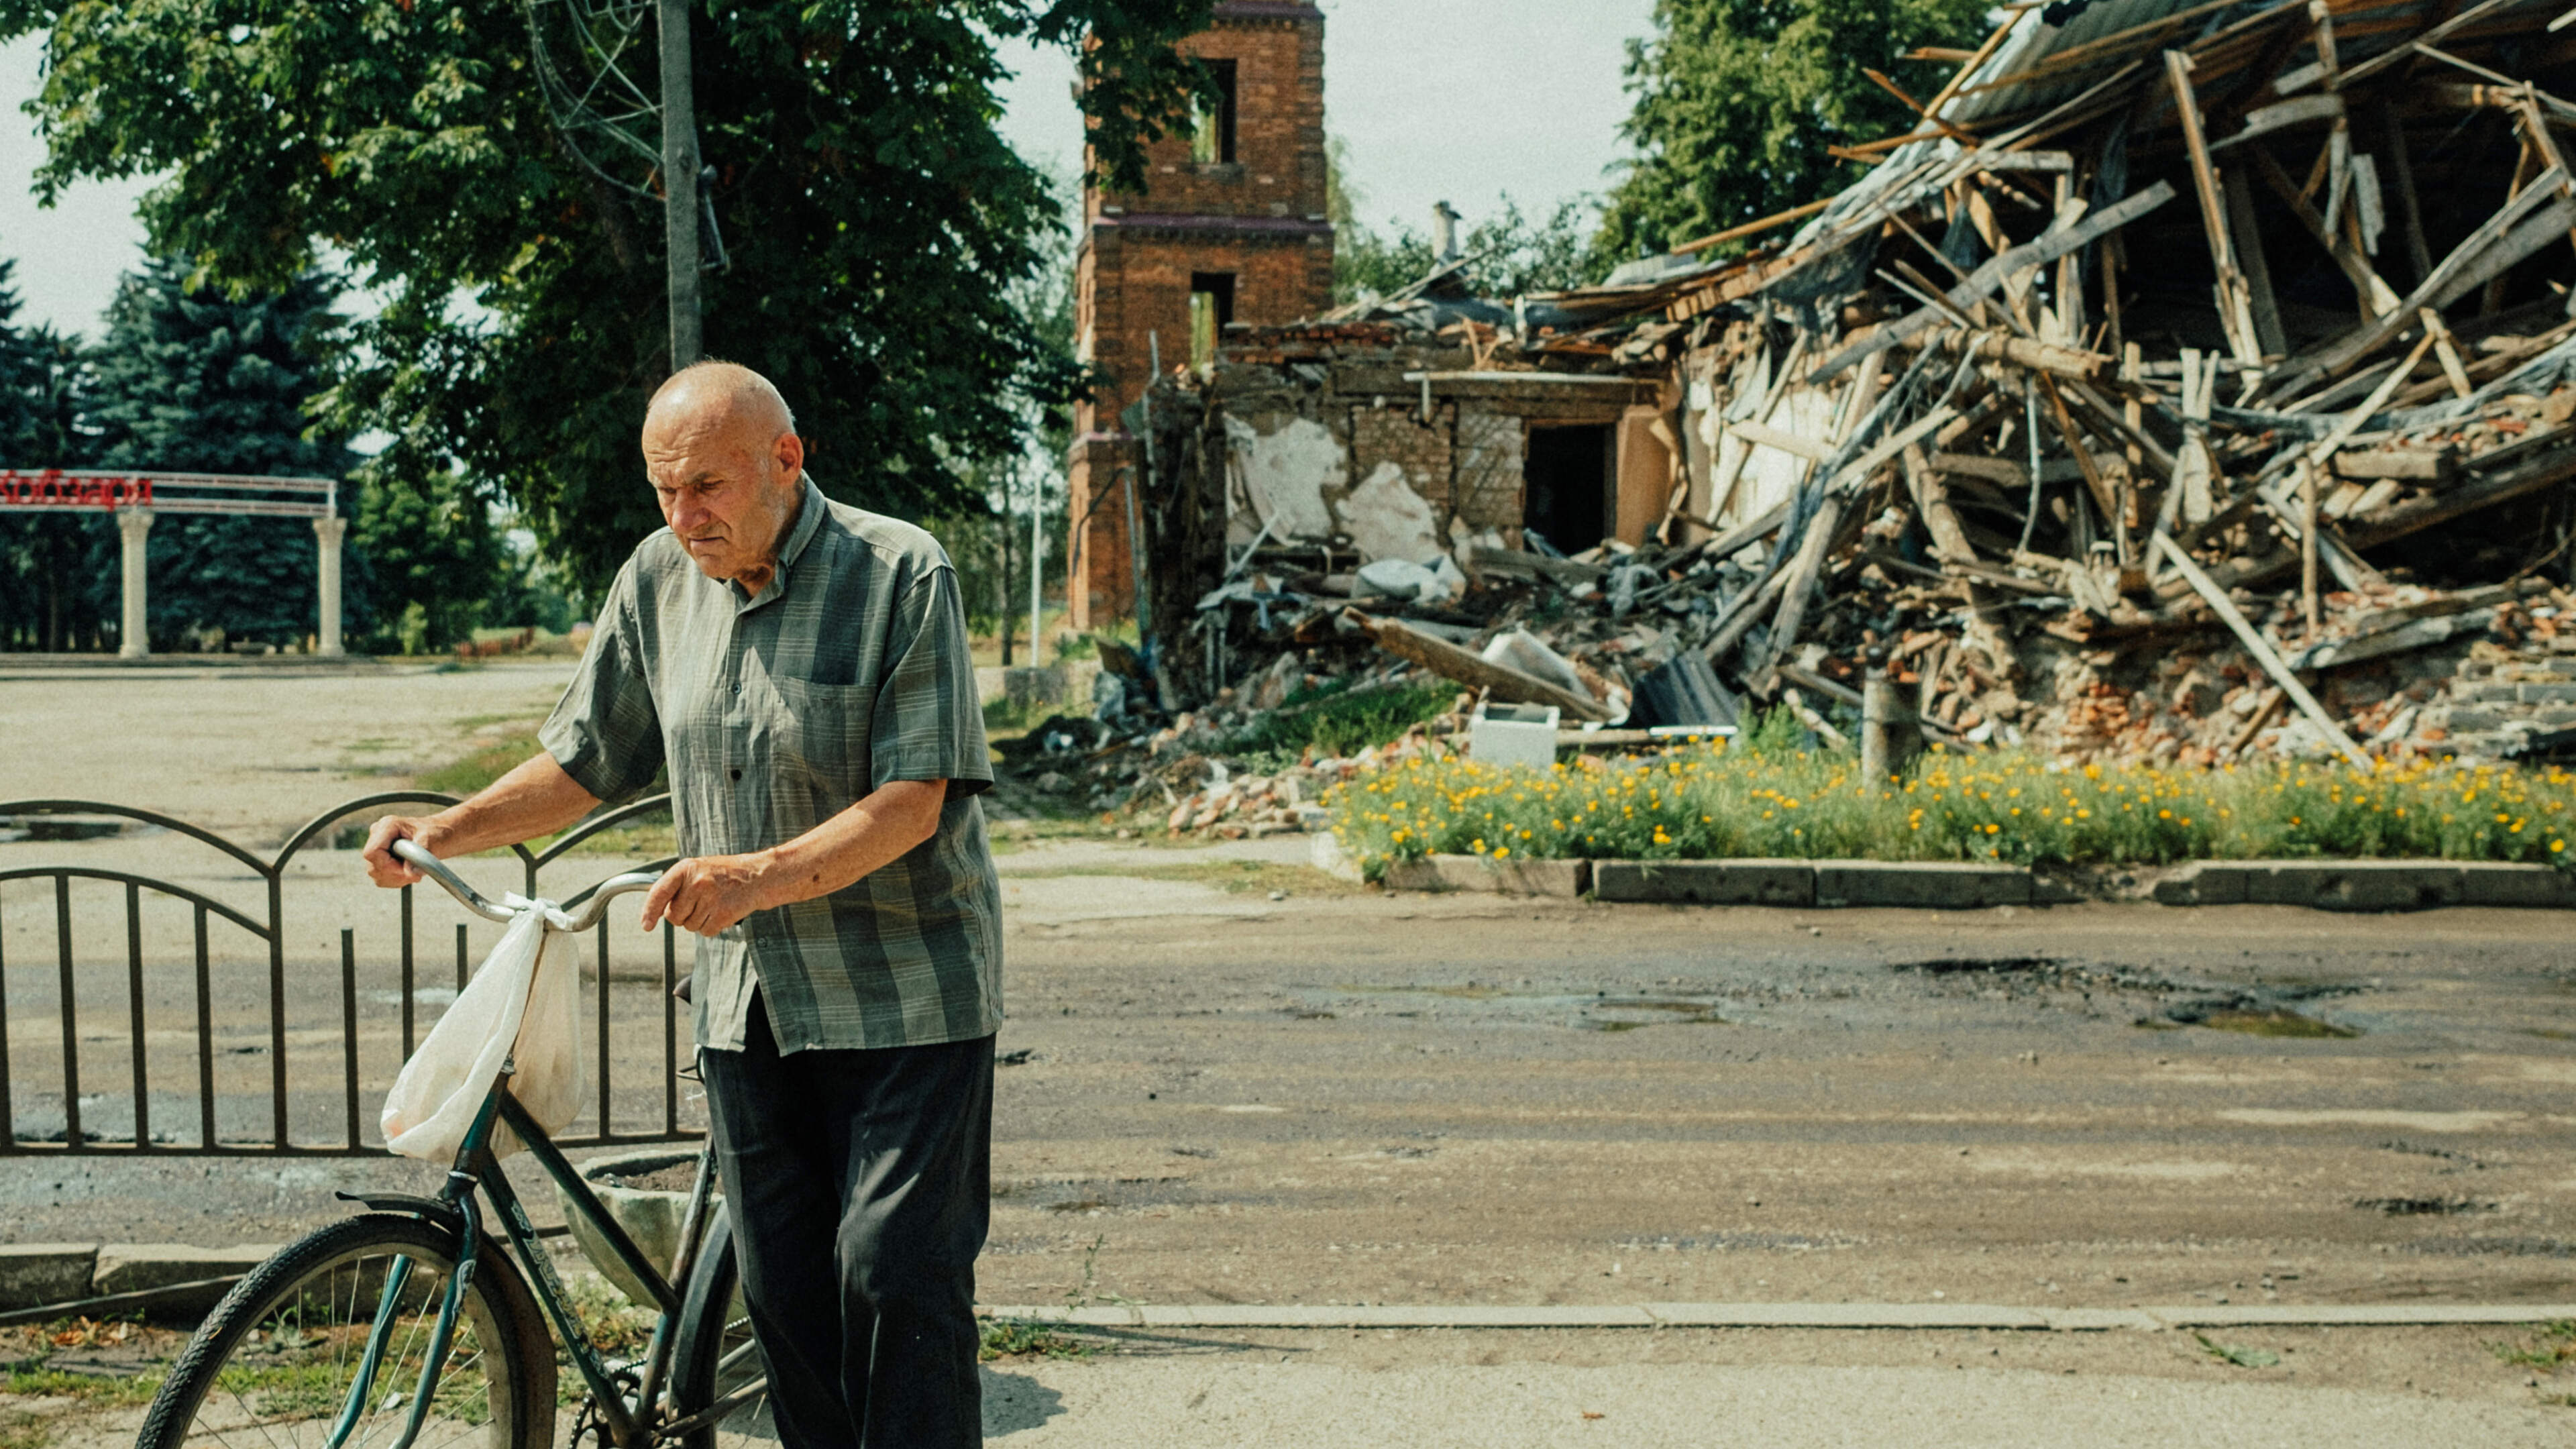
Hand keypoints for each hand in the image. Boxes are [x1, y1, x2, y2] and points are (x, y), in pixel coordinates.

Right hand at [363, 815, 451, 886]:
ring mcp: (376, 846)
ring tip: (415, 872)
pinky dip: (396, 880)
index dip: (388, 866)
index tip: (408, 871)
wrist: (438, 836)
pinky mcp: (379, 858)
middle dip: (395, 875)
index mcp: (387, 825)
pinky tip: (409, 873)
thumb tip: (410, 873)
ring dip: (396, 879)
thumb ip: (420, 856)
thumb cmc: (435, 834)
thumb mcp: (431, 841)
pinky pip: (380, 877)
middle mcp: (377, 834)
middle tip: (416, 875)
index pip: (372, 852)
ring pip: (376, 874)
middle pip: (373, 866)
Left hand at [641, 853, 777, 936]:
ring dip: (699, 921)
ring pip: (689, 926)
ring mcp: (710, 898)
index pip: (659, 892)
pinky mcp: (723, 914)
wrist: (758, 876)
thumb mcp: (698, 869)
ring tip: (714, 904)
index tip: (646, 925)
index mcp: (686, 868)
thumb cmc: (725, 874)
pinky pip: (705, 932)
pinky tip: (722, 912)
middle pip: (673, 916)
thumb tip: (657, 910)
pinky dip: (712, 927)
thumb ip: (677, 885)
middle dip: (682, 915)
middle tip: (699, 902)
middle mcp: (697, 882)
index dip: (649, 911)